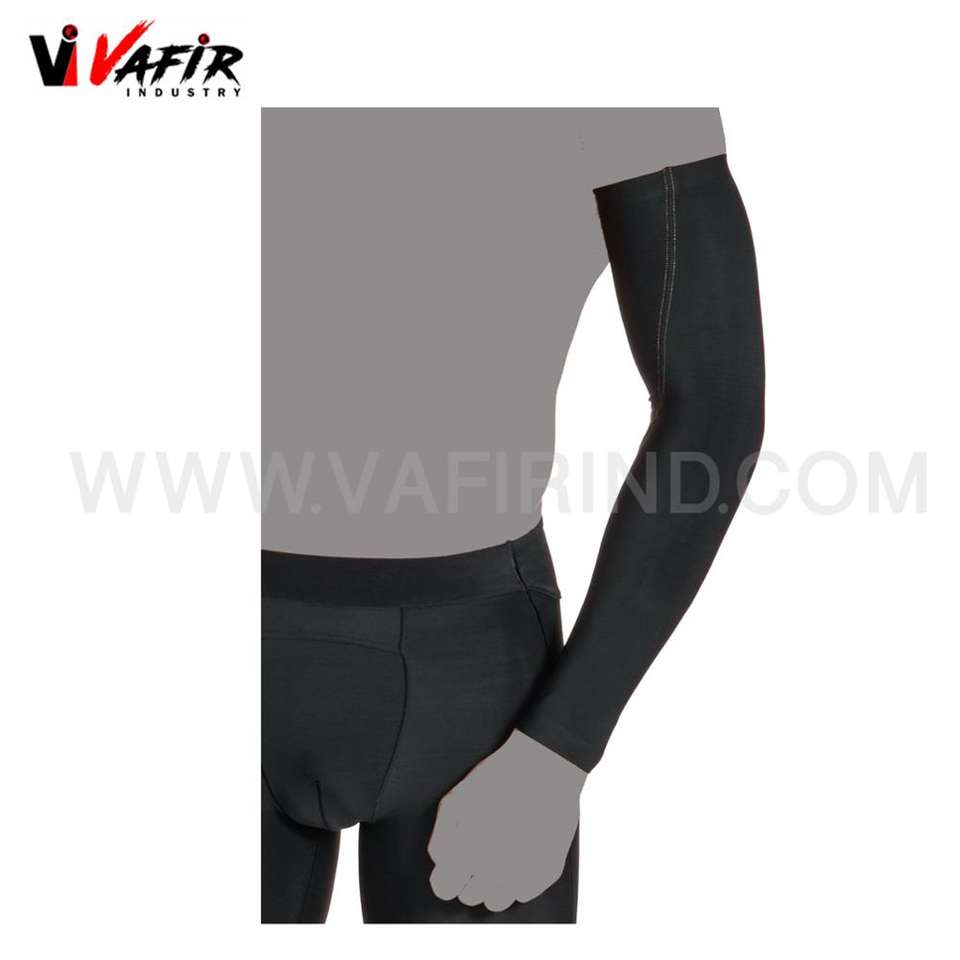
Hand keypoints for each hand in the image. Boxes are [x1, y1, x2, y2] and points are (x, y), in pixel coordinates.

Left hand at [427, 728, 586, 911]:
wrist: (544, 765)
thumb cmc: (498, 777)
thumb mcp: (456, 798)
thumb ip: (441, 836)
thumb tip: (441, 862)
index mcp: (468, 851)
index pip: (444, 888)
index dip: (445, 877)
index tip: (451, 867)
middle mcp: (495, 869)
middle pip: (470, 896)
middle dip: (469, 876)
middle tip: (479, 851)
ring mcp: (524, 873)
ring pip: (497, 901)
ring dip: (493, 884)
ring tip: (499, 856)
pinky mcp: (547, 871)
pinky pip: (524, 892)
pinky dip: (520, 879)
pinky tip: (520, 853)